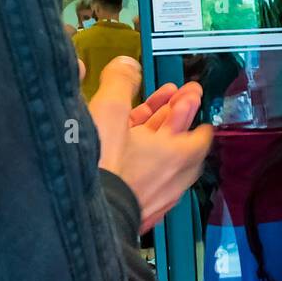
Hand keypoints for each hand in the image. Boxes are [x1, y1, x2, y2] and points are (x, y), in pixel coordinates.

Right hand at [86, 57, 211, 230]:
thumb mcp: (109, 113)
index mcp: (178, 156)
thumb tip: (127, 64)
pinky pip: (146, 177)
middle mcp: (172, 179)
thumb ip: (119, 84)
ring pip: (161, 160)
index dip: (191, 109)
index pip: (201, 134)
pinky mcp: (136, 207)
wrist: (80, 217)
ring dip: (157, 136)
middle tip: (174, 97)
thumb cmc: (101, 170)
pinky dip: (142, 159)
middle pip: (180, 143)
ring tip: (148, 113)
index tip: (188, 95)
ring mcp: (155, 196)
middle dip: (176, 115)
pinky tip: (126, 147)